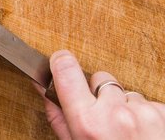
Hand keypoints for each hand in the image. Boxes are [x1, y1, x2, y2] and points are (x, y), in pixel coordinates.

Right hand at [39, 50, 164, 138]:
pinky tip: (143, 134)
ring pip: (127, 92)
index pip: (66, 69)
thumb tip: (42, 88)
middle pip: (100, 79)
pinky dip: (145, 115)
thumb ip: (59, 117)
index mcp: (87, 122)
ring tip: (127, 133)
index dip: (61, 63)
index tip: (60, 63)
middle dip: (99, 93)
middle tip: (103, 119)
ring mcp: (143, 112)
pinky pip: (148, 103)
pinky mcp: (164, 113)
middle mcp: (115, 113)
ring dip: (125, 107)